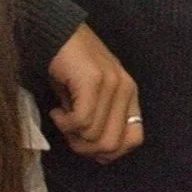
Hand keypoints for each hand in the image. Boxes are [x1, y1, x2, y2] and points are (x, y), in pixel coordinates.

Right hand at [46, 23, 143, 162]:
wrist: (60, 35)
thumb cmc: (72, 70)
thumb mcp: (91, 100)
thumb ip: (99, 122)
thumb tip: (98, 155)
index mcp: (130, 96)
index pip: (134, 139)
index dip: (108, 152)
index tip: (84, 142)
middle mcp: (126, 90)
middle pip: (112, 145)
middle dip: (84, 148)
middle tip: (68, 132)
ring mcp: (112, 84)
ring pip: (94, 136)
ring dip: (70, 135)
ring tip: (62, 116)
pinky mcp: (93, 81)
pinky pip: (81, 121)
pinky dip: (63, 123)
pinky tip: (56, 110)